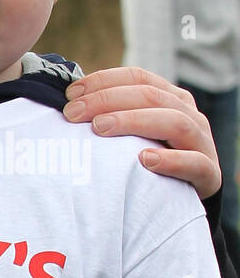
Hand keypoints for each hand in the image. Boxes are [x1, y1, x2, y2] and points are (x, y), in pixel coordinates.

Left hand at [64, 67, 220, 198]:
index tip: (70, 94)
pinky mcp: (209, 174)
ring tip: (100, 128)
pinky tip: (143, 160)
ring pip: (174, 122)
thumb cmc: (145, 161)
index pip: (138, 78)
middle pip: (151, 96)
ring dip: (134, 122)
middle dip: (107, 100)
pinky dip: (171, 160)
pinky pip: (195, 163)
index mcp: (170, 98)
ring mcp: (201, 142)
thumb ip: (110, 115)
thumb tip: (68, 104)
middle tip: (73, 113)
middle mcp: (189, 114)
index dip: (103, 81)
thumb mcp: (130, 134)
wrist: (181, 199)